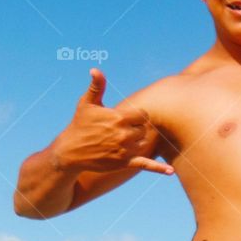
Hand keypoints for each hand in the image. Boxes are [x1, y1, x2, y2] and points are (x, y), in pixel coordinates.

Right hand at [53, 68, 173, 175]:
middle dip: (136, 129)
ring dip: (139, 142)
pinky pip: (145, 165)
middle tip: (121, 131)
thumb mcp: (87, 103)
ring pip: (145, 144)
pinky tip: (170, 171)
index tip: (127, 118)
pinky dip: (159, 169)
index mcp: (119, 117)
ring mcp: (125, 150)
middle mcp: (124, 134)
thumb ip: (97, 86)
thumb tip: (95, 69)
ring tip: (124, 142)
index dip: (137, 116)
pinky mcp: (123, 163)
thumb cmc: (79, 125)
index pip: (143, 115)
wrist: (69, 152)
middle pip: (145, 129)